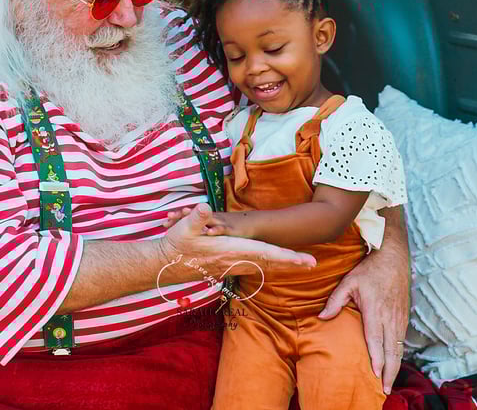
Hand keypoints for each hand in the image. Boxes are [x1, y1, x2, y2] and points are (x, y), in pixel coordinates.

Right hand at [159, 203, 312, 279]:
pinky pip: (253, 269)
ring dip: (281, 265)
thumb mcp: (184, 228)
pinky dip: (267, 266)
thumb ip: (196, 218)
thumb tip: (204, 208)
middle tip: (313, 263)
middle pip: (270, 263)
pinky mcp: (226, 269)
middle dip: (291, 263)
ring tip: (299, 264)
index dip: (288, 257)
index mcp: (232, 251)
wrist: (163, 265)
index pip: (267, 254)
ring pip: (263, 267)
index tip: (307, 261)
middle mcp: (236, 262)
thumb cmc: (175, 245)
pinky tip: (272, 265)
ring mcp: (231, 268)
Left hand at [164, 208, 234, 236]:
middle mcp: (212, 218)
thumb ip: (204, 232)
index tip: (165, 222)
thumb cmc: (232, 227)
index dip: (178, 218)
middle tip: (168, 216)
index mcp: (207, 219)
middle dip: (182, 216)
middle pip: (195, 215)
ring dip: (196, 219)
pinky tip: (209, 233)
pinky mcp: (232, 229)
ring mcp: (222, 222)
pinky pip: (223, 229)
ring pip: (207, 219)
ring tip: (185, 216)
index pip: (191, 216)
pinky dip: (216, 230)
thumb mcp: (216, 228)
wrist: (253, 224)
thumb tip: (189, 240)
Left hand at [318, 239, 409, 394]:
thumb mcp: (348, 281)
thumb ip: (335, 301)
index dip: (377, 359)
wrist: (393, 256)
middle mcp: (389, 317)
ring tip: (389, 384)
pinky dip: (399, 355)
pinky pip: (402, 340)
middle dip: (389, 372)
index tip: (375, 375)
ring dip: (396, 367)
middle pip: (392, 350)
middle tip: (385, 390)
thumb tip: (321, 318)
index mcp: (374, 310)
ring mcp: (399, 317)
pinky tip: (395, 364)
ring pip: (399, 348)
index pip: (376, 340)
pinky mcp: (404, 316)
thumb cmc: (369, 269)